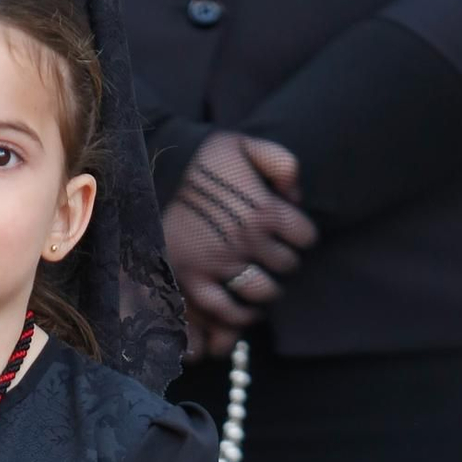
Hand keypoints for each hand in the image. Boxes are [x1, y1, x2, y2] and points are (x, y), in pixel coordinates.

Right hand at [163, 132, 315, 358]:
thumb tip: (296, 196)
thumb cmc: (204, 161)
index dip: (301, 234)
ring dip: (268, 290)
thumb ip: (282, 162)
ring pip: (263, 291)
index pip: (305, 236)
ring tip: (264, 285)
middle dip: (283, 260)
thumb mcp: (245, 146)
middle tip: (273, 257)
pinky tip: (247, 311)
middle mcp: (247, 239)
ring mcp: (220, 262)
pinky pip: (225, 309)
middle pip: (287, 265)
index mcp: (265, 208)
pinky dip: (240, 315)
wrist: (156, 172)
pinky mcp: (194, 279)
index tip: (290, 233)